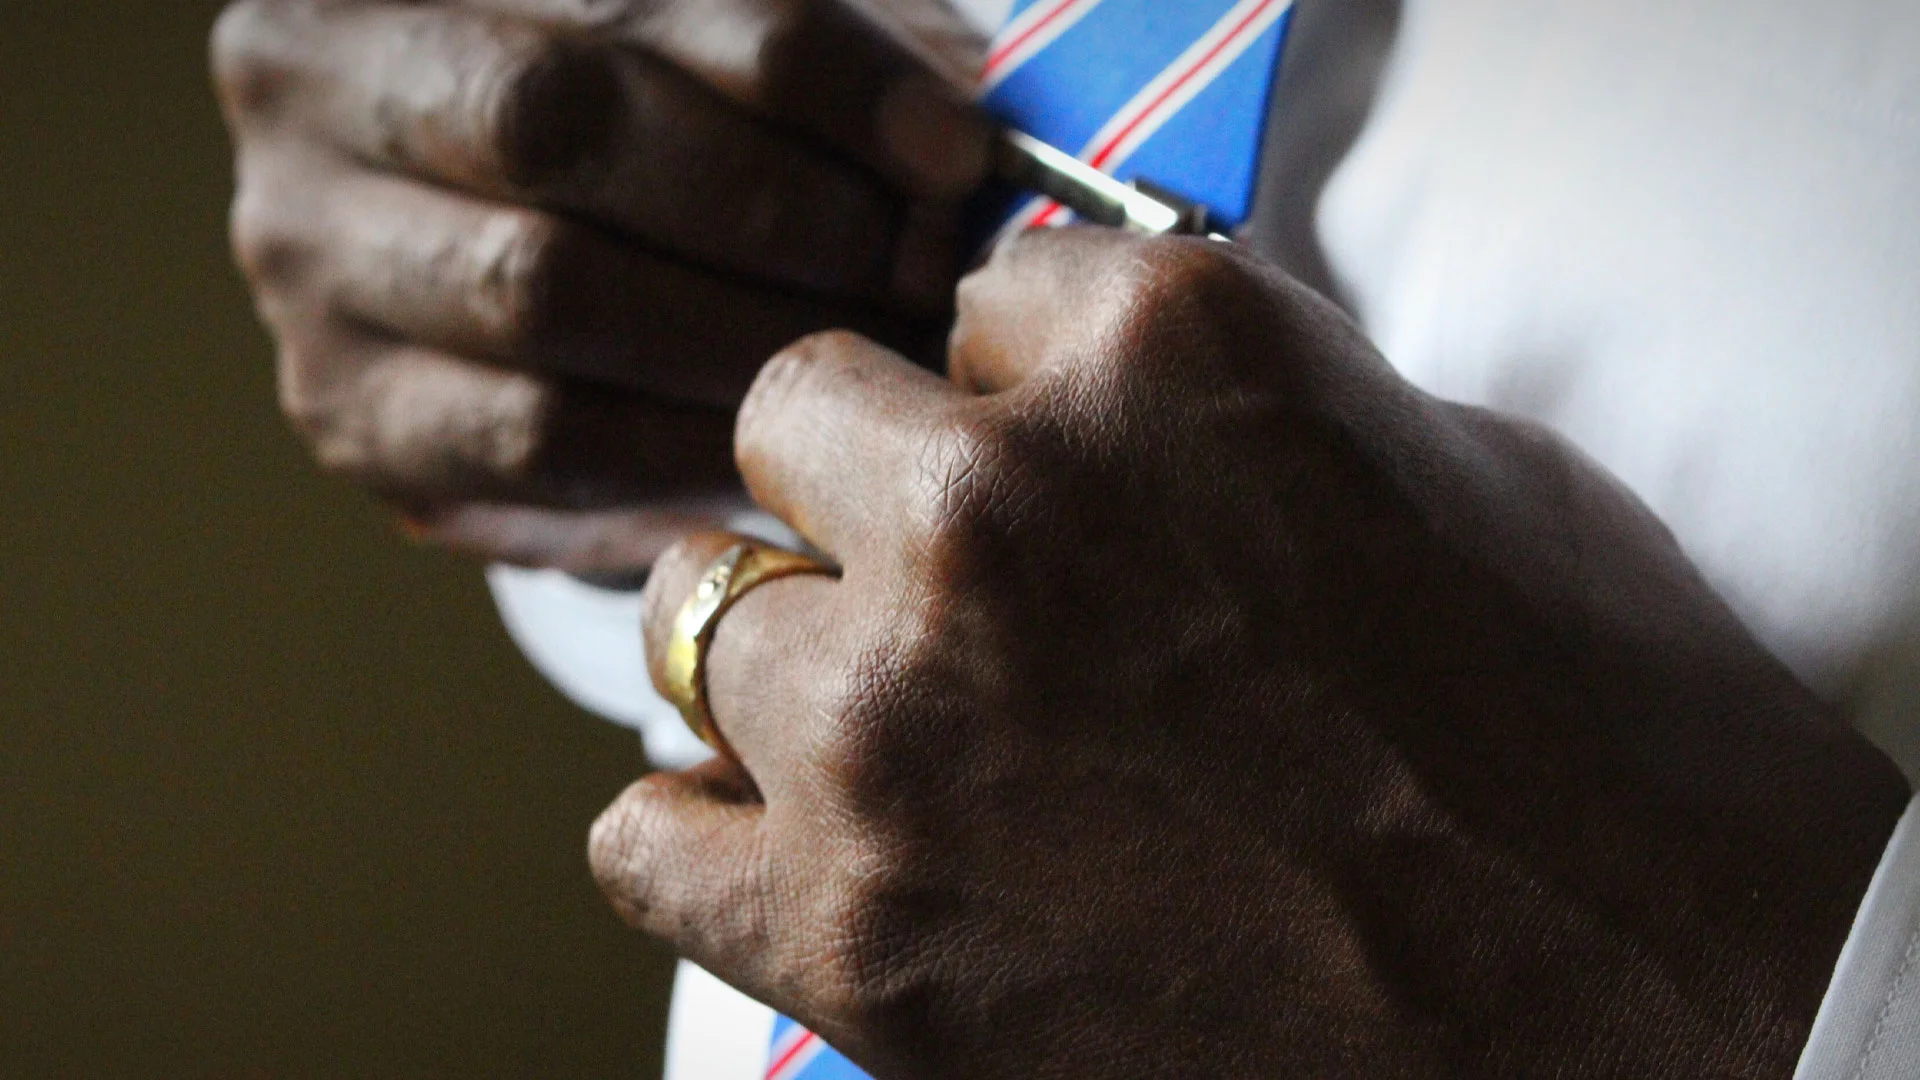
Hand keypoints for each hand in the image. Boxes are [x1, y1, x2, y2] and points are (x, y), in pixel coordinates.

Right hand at [212, 0, 990, 567]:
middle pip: (558, 122)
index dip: (816, 73)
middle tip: (923, 269)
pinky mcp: (352, 412)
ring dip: (748, 332)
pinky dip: (690, 443)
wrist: (518, 265)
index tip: (957, 152)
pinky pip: (542, 438)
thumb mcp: (713, 55)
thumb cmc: (651, 131)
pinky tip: (790, 438)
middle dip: (777, 204)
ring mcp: (312, 257)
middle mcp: (316, 84)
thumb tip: (966, 148)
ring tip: (880, 352)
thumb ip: (817, 62)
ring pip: (546, 290)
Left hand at [592, 228, 1910, 1076]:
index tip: (1062, 469)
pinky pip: (642, 839)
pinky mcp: (859, 933)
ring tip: (900, 730)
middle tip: (965, 597)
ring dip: (787, 658)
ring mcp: (902, 726)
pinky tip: (793, 848)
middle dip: (870, 498)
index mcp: (1147, 353)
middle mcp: (994, 512)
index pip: (970, 301)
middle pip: (790, 426)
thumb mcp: (1422, 456)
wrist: (1655, 1007)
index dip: (1018, 396)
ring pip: (689, 620)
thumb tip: (1075, 388)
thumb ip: (1201, 395)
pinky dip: (701, 835)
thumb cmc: (1584, 737)